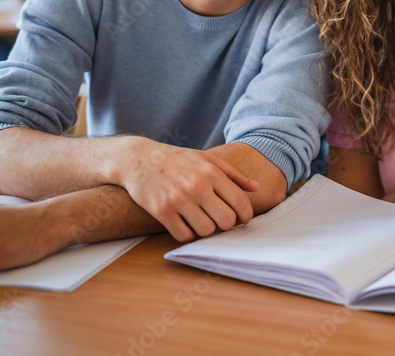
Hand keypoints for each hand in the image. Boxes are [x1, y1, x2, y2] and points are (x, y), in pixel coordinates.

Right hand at [117, 139, 259, 241]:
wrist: (138, 159)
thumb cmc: (177, 159)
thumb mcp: (206, 159)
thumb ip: (233, 174)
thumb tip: (256, 187)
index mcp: (210, 172)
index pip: (239, 202)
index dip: (246, 215)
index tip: (244, 219)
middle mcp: (196, 186)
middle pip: (226, 220)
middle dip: (227, 224)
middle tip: (221, 219)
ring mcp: (177, 200)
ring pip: (206, 231)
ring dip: (207, 229)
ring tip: (202, 220)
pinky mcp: (161, 211)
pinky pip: (184, 235)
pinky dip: (188, 234)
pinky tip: (186, 224)